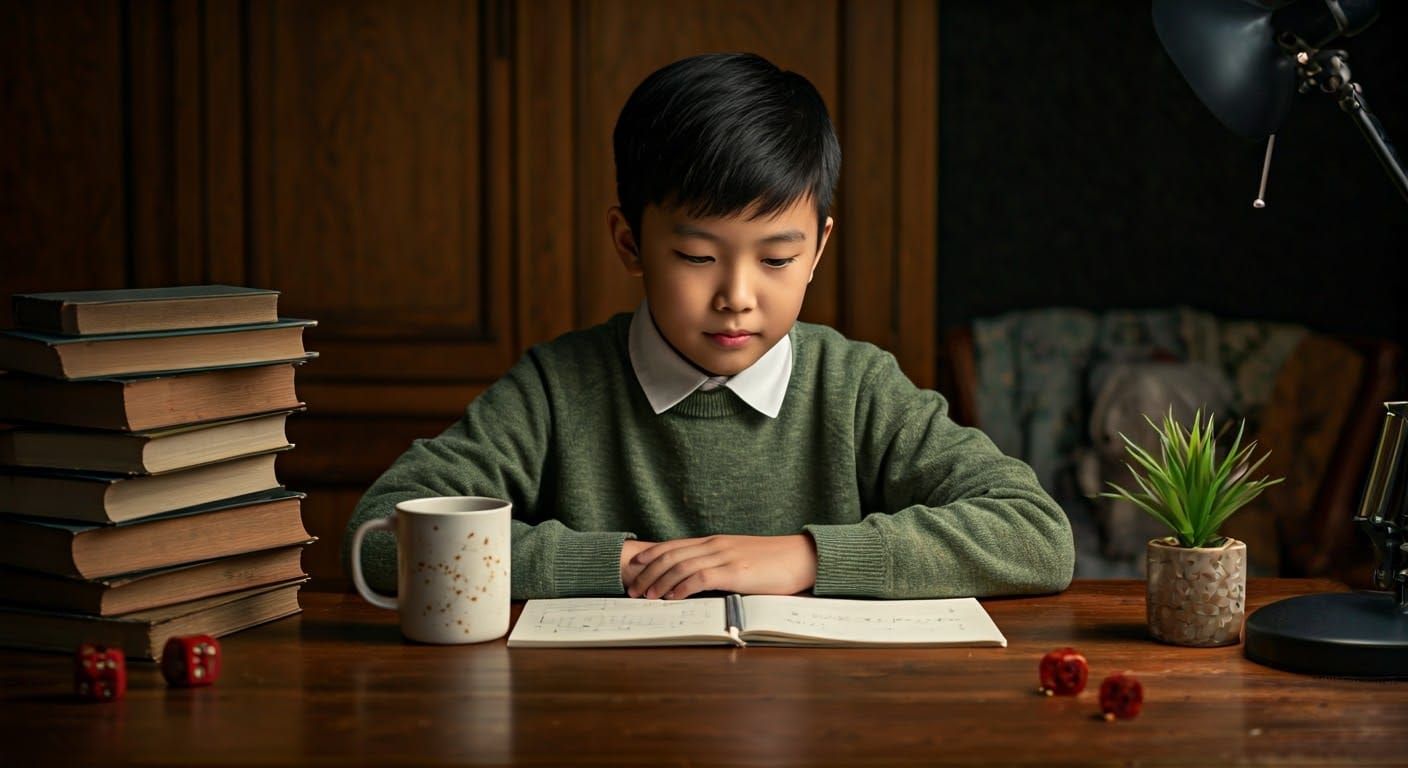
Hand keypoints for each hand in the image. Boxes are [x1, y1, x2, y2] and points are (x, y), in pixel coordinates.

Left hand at [624, 534, 817, 599]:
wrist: (803, 556)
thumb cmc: (775, 561)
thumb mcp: (742, 557)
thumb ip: (720, 564)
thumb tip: (700, 579)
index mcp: (716, 542)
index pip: (675, 545)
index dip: (652, 555)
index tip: (636, 567)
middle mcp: (716, 546)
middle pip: (672, 555)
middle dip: (648, 572)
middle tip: (633, 589)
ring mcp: (725, 557)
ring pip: (681, 566)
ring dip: (660, 582)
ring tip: (646, 596)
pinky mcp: (736, 572)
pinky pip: (701, 577)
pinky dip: (682, 587)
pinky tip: (672, 597)